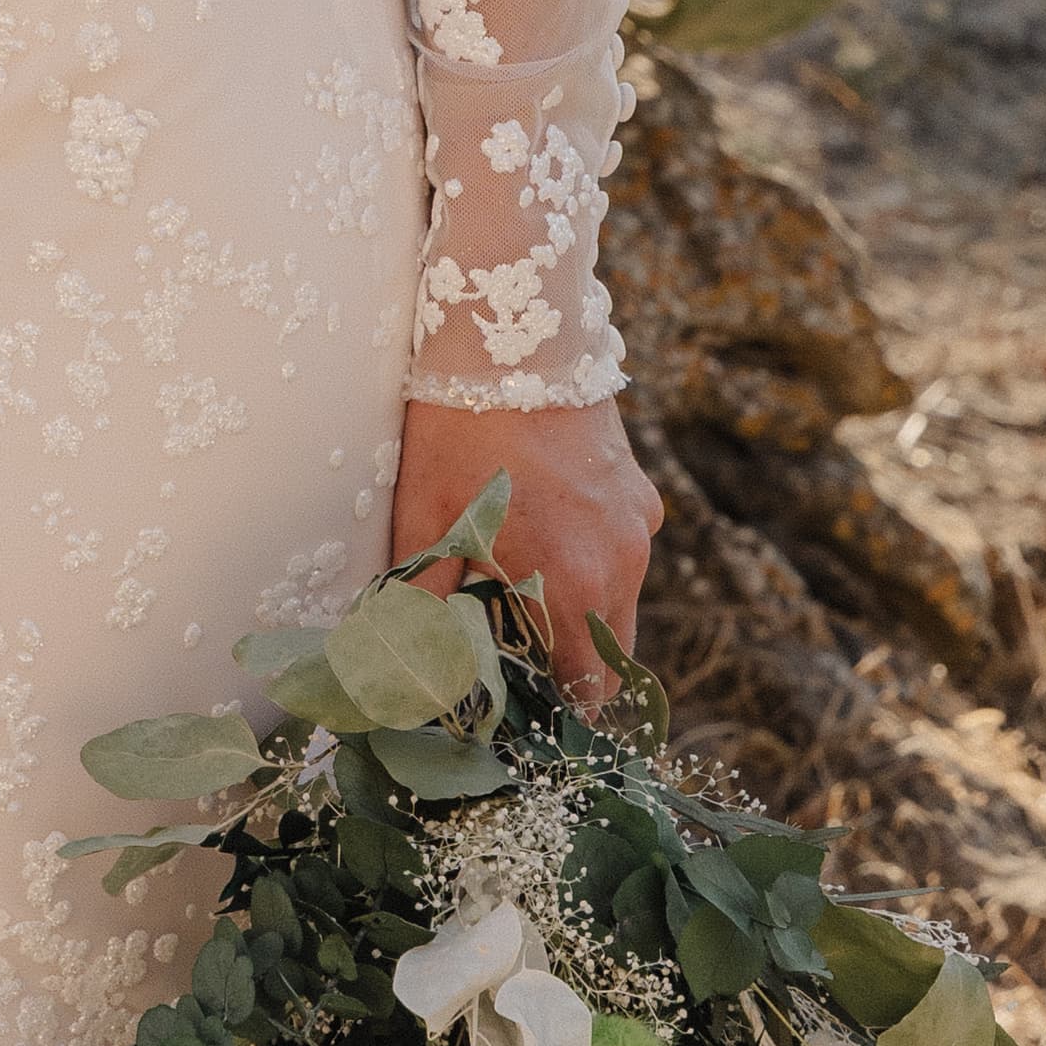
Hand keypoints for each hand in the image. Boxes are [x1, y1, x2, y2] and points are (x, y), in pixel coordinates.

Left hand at [390, 398, 659, 705]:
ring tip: (522, 592)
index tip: (520, 706)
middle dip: (569, 667)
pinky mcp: (640, 496)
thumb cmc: (458, 433)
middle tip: (515, 657)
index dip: (554, 706)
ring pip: (620, 604)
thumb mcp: (427, 521)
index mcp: (571, 584)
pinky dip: (595, 565)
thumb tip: (405, 662)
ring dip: (582, 615)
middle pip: (610, 655)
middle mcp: (621, 564)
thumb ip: (423, 602)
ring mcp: (637, 528)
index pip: (585, 687)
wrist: (513, 339)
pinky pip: (624, 555)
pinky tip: (544, 538)